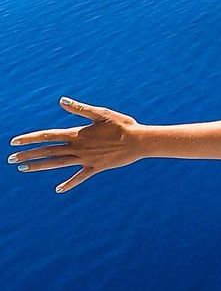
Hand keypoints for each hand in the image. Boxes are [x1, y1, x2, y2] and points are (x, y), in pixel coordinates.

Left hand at [9, 97, 143, 191]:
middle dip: (28, 154)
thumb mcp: (101, 113)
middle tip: (11, 159)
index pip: (48, 136)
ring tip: (23, 168)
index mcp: (77, 134)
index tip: (14, 141)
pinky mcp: (95, 168)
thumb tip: (61, 101)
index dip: (30, 138)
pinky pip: (79, 177)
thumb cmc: (122, 124)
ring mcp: (85, 160)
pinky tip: (58, 190)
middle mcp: (77, 148)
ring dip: (39, 166)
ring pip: (57, 164)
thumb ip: (80, 109)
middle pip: (48, 151)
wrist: (138, 141)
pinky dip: (68, 184)